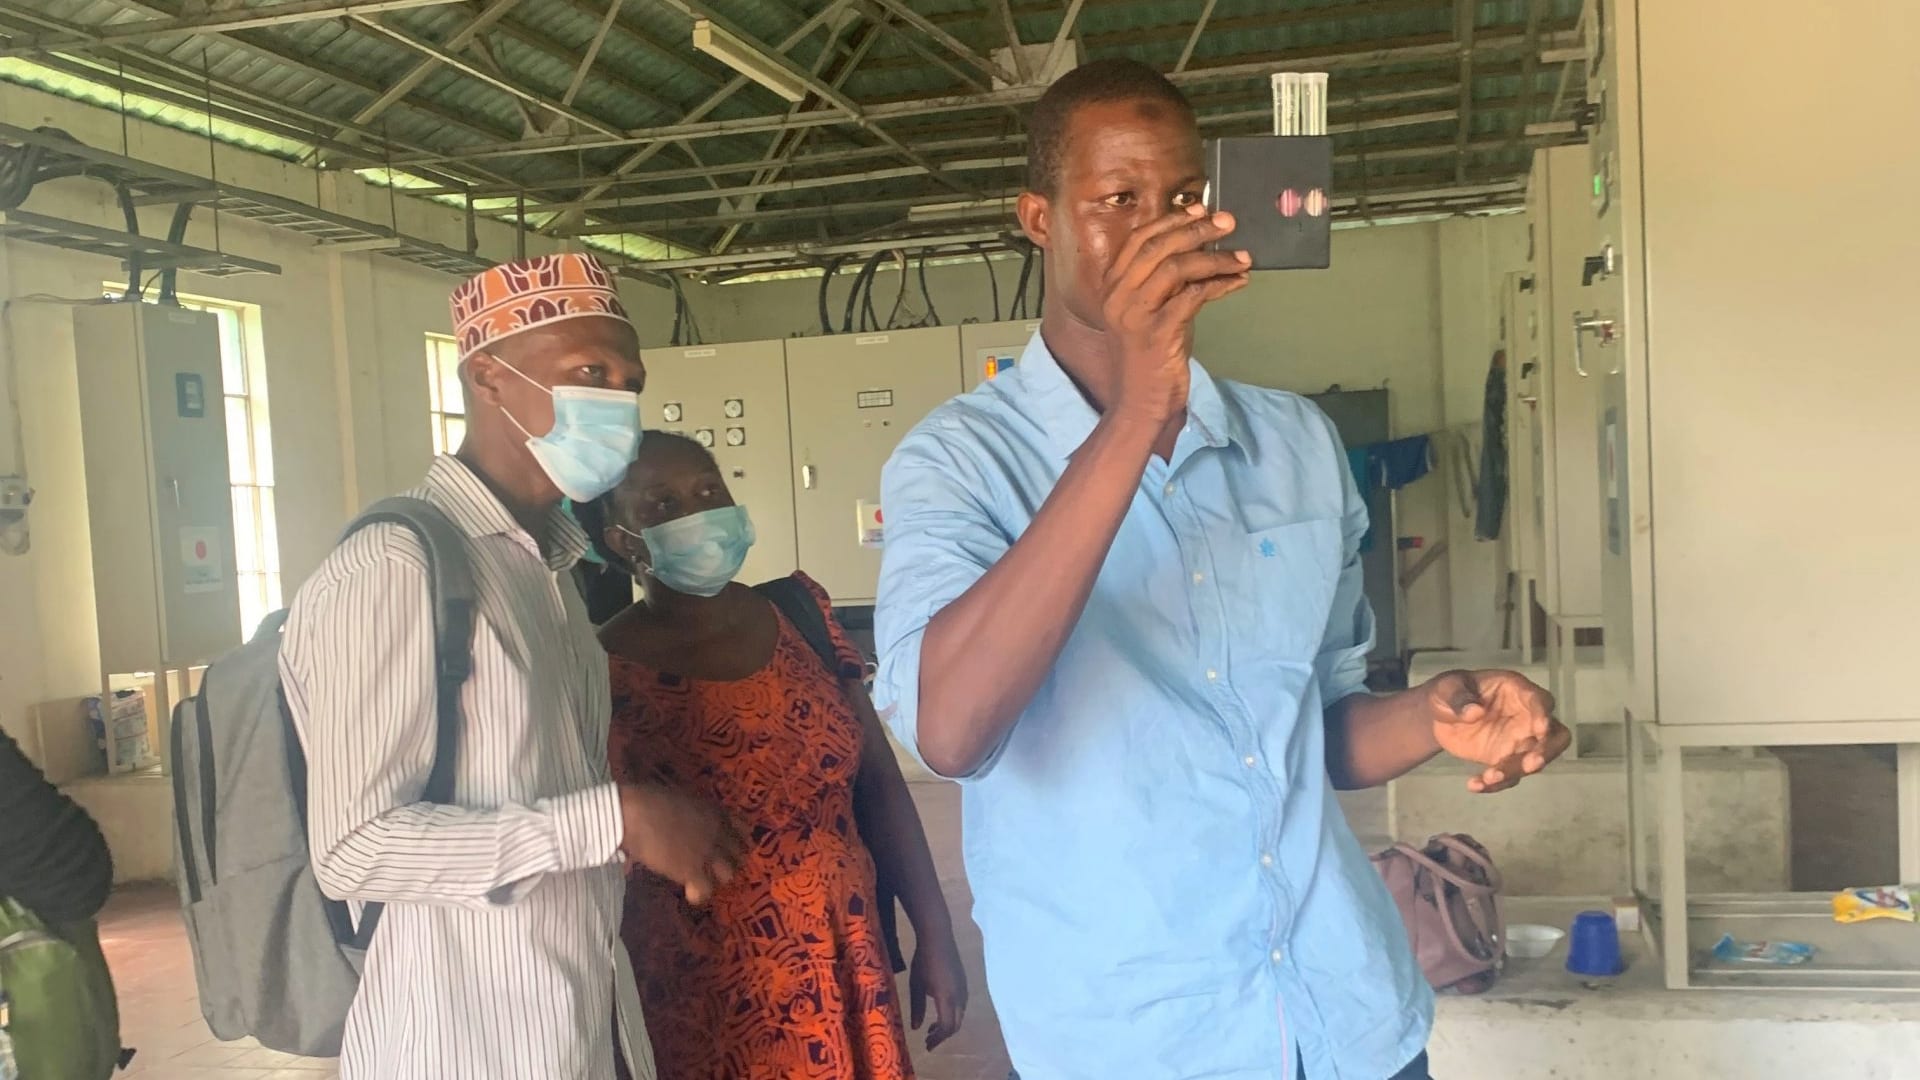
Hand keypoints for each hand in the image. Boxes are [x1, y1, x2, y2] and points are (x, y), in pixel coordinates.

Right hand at [616, 783, 742, 903]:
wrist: (634, 814)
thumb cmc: (648, 799)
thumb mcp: (681, 799)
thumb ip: (691, 812)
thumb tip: (686, 821)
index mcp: (715, 812)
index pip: (742, 829)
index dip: (736, 840)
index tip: (727, 846)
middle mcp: (718, 832)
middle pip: (739, 854)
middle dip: (730, 862)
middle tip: (714, 866)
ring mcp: (708, 852)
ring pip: (729, 875)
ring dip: (716, 878)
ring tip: (702, 879)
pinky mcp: (692, 871)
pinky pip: (706, 891)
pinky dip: (698, 894)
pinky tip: (689, 892)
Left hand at [908, 926, 968, 1051]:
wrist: (938, 938)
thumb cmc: (923, 961)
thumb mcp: (916, 985)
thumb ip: (917, 1008)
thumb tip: (917, 1028)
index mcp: (947, 998)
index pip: (946, 1027)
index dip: (937, 1039)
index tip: (927, 1045)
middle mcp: (959, 996)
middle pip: (955, 1024)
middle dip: (943, 1035)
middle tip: (928, 1040)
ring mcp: (964, 989)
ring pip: (959, 1015)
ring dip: (947, 1025)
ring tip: (932, 1028)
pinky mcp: (964, 983)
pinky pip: (961, 1006)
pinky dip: (951, 1014)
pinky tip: (940, 1012)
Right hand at [1101, 204, 1251, 425]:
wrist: (1141, 403)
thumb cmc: (1150, 358)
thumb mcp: (1152, 311)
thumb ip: (1166, 282)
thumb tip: (1199, 248)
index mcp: (1112, 287)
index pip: (1138, 240)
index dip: (1171, 220)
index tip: (1200, 209)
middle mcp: (1118, 296)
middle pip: (1158, 247)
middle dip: (1197, 229)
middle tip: (1228, 222)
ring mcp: (1135, 315)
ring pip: (1176, 268)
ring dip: (1215, 258)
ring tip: (1243, 257)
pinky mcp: (1157, 333)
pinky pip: (1193, 296)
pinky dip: (1220, 285)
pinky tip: (1238, 282)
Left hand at [1427, 670, 1570, 792]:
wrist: (1440, 715)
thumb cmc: (1449, 692)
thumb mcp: (1446, 690)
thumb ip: (1459, 699)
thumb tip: (1475, 712)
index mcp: (1516, 691)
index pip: (1539, 700)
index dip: (1542, 714)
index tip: (1541, 728)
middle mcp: (1526, 716)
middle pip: (1555, 735)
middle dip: (1548, 750)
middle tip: (1531, 764)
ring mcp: (1520, 740)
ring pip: (1533, 760)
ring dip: (1515, 771)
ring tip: (1489, 777)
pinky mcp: (1507, 759)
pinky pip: (1510, 776)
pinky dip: (1495, 784)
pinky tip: (1475, 785)